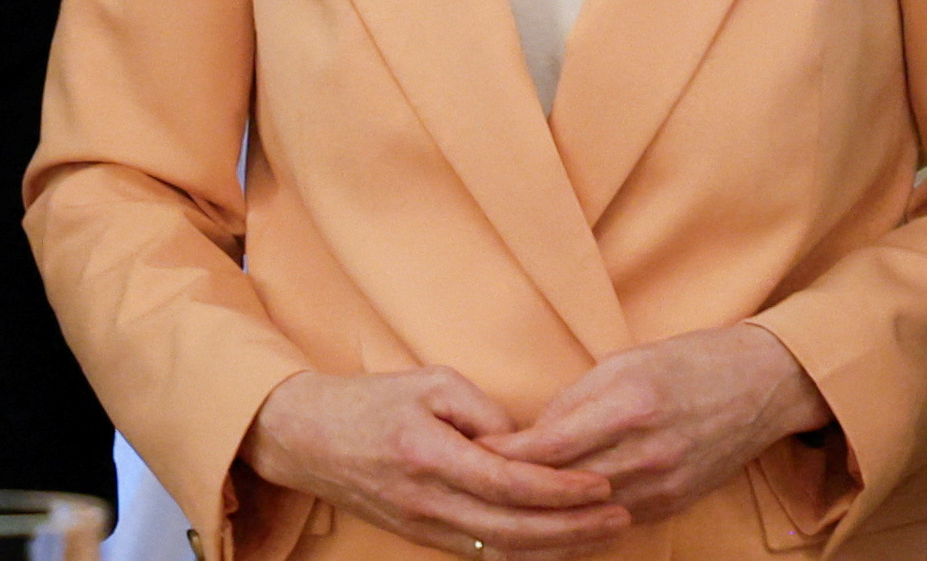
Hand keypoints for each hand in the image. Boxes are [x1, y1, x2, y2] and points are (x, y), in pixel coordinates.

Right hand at [236, 365, 629, 557]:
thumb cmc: (370, 402)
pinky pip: (486, 554)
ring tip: (603, 534)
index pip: (509, 484)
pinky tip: (560, 544)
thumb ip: (485, 412)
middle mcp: (429, 501)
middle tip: (619, 515)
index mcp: (429, 455)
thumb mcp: (429, 383)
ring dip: (558, 547)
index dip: (560, 489)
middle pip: (515, 529)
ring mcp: (426, 527)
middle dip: (574, 527)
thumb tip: (531, 441)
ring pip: (505, 552)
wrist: (307, 439)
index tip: (601, 483)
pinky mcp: (425, 539)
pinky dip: (528, 553)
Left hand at [484, 322, 834, 525]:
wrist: (760, 386)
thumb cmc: (687, 362)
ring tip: (501, 510)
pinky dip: (582, 521)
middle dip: (514, 489)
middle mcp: (645, 451)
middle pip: (561, 486)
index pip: (547, 445)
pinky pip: (617, 520)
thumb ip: (575, 401)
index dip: (503, 454)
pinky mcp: (675, 503)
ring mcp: (663, 483)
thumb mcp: (623, 362)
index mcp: (627, 406)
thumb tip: (530, 435)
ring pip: (586, 514)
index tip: (470, 453)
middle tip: (472, 488)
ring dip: (545, 514)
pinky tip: (552, 521)